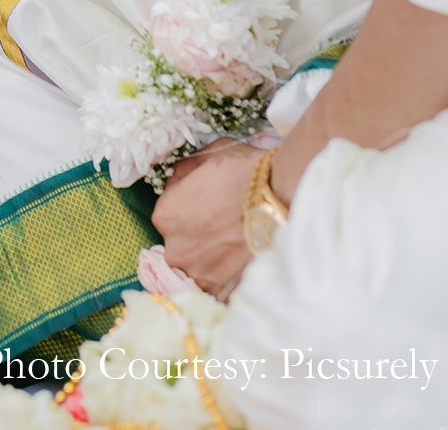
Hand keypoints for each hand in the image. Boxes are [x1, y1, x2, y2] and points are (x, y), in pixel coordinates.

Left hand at [151, 138, 260, 296]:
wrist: (281, 199)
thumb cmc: (245, 173)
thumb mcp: (208, 156)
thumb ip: (184, 171)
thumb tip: (175, 180)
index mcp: (166, 215)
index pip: (167, 215)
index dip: (186, 208)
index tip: (205, 205)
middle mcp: (176, 248)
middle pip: (179, 244)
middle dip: (195, 237)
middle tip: (221, 226)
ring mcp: (198, 273)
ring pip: (195, 268)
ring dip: (208, 260)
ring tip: (232, 245)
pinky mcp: (221, 290)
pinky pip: (214, 288)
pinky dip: (223, 279)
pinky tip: (238, 262)